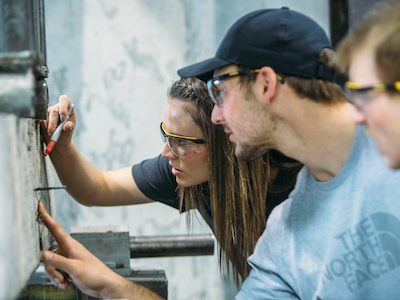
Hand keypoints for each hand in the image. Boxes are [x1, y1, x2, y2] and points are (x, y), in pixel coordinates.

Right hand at [38, 203, 163, 299]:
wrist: (103, 285)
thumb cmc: (94, 274)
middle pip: (48, 256)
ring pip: (51, 267)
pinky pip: (56, 274)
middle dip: (52, 270)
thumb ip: (58, 261)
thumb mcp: (75, 268)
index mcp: (70, 245)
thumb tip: (44, 254)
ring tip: (67, 282)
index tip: (40, 206)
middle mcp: (68, 251)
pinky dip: (60, 281)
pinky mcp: (68, 268)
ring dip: (56, 278)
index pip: (55, 228)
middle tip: (62, 278)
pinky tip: (69, 284)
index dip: (46, 217)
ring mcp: (68, 260)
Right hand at [40, 95, 75, 147]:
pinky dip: (43, 127)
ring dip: (48, 126)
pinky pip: (40, 120)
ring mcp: (49, 111)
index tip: (63, 118)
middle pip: (54, 110)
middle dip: (53, 122)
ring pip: (46, 116)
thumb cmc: (66, 132)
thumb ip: (69, 127)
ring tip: (52, 133)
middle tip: (53, 131)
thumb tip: (68, 126)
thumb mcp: (70, 130)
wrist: (59, 139)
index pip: (64, 100)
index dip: (63, 107)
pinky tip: (47, 130)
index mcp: (67, 107)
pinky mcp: (42, 116)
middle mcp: (57, 107)